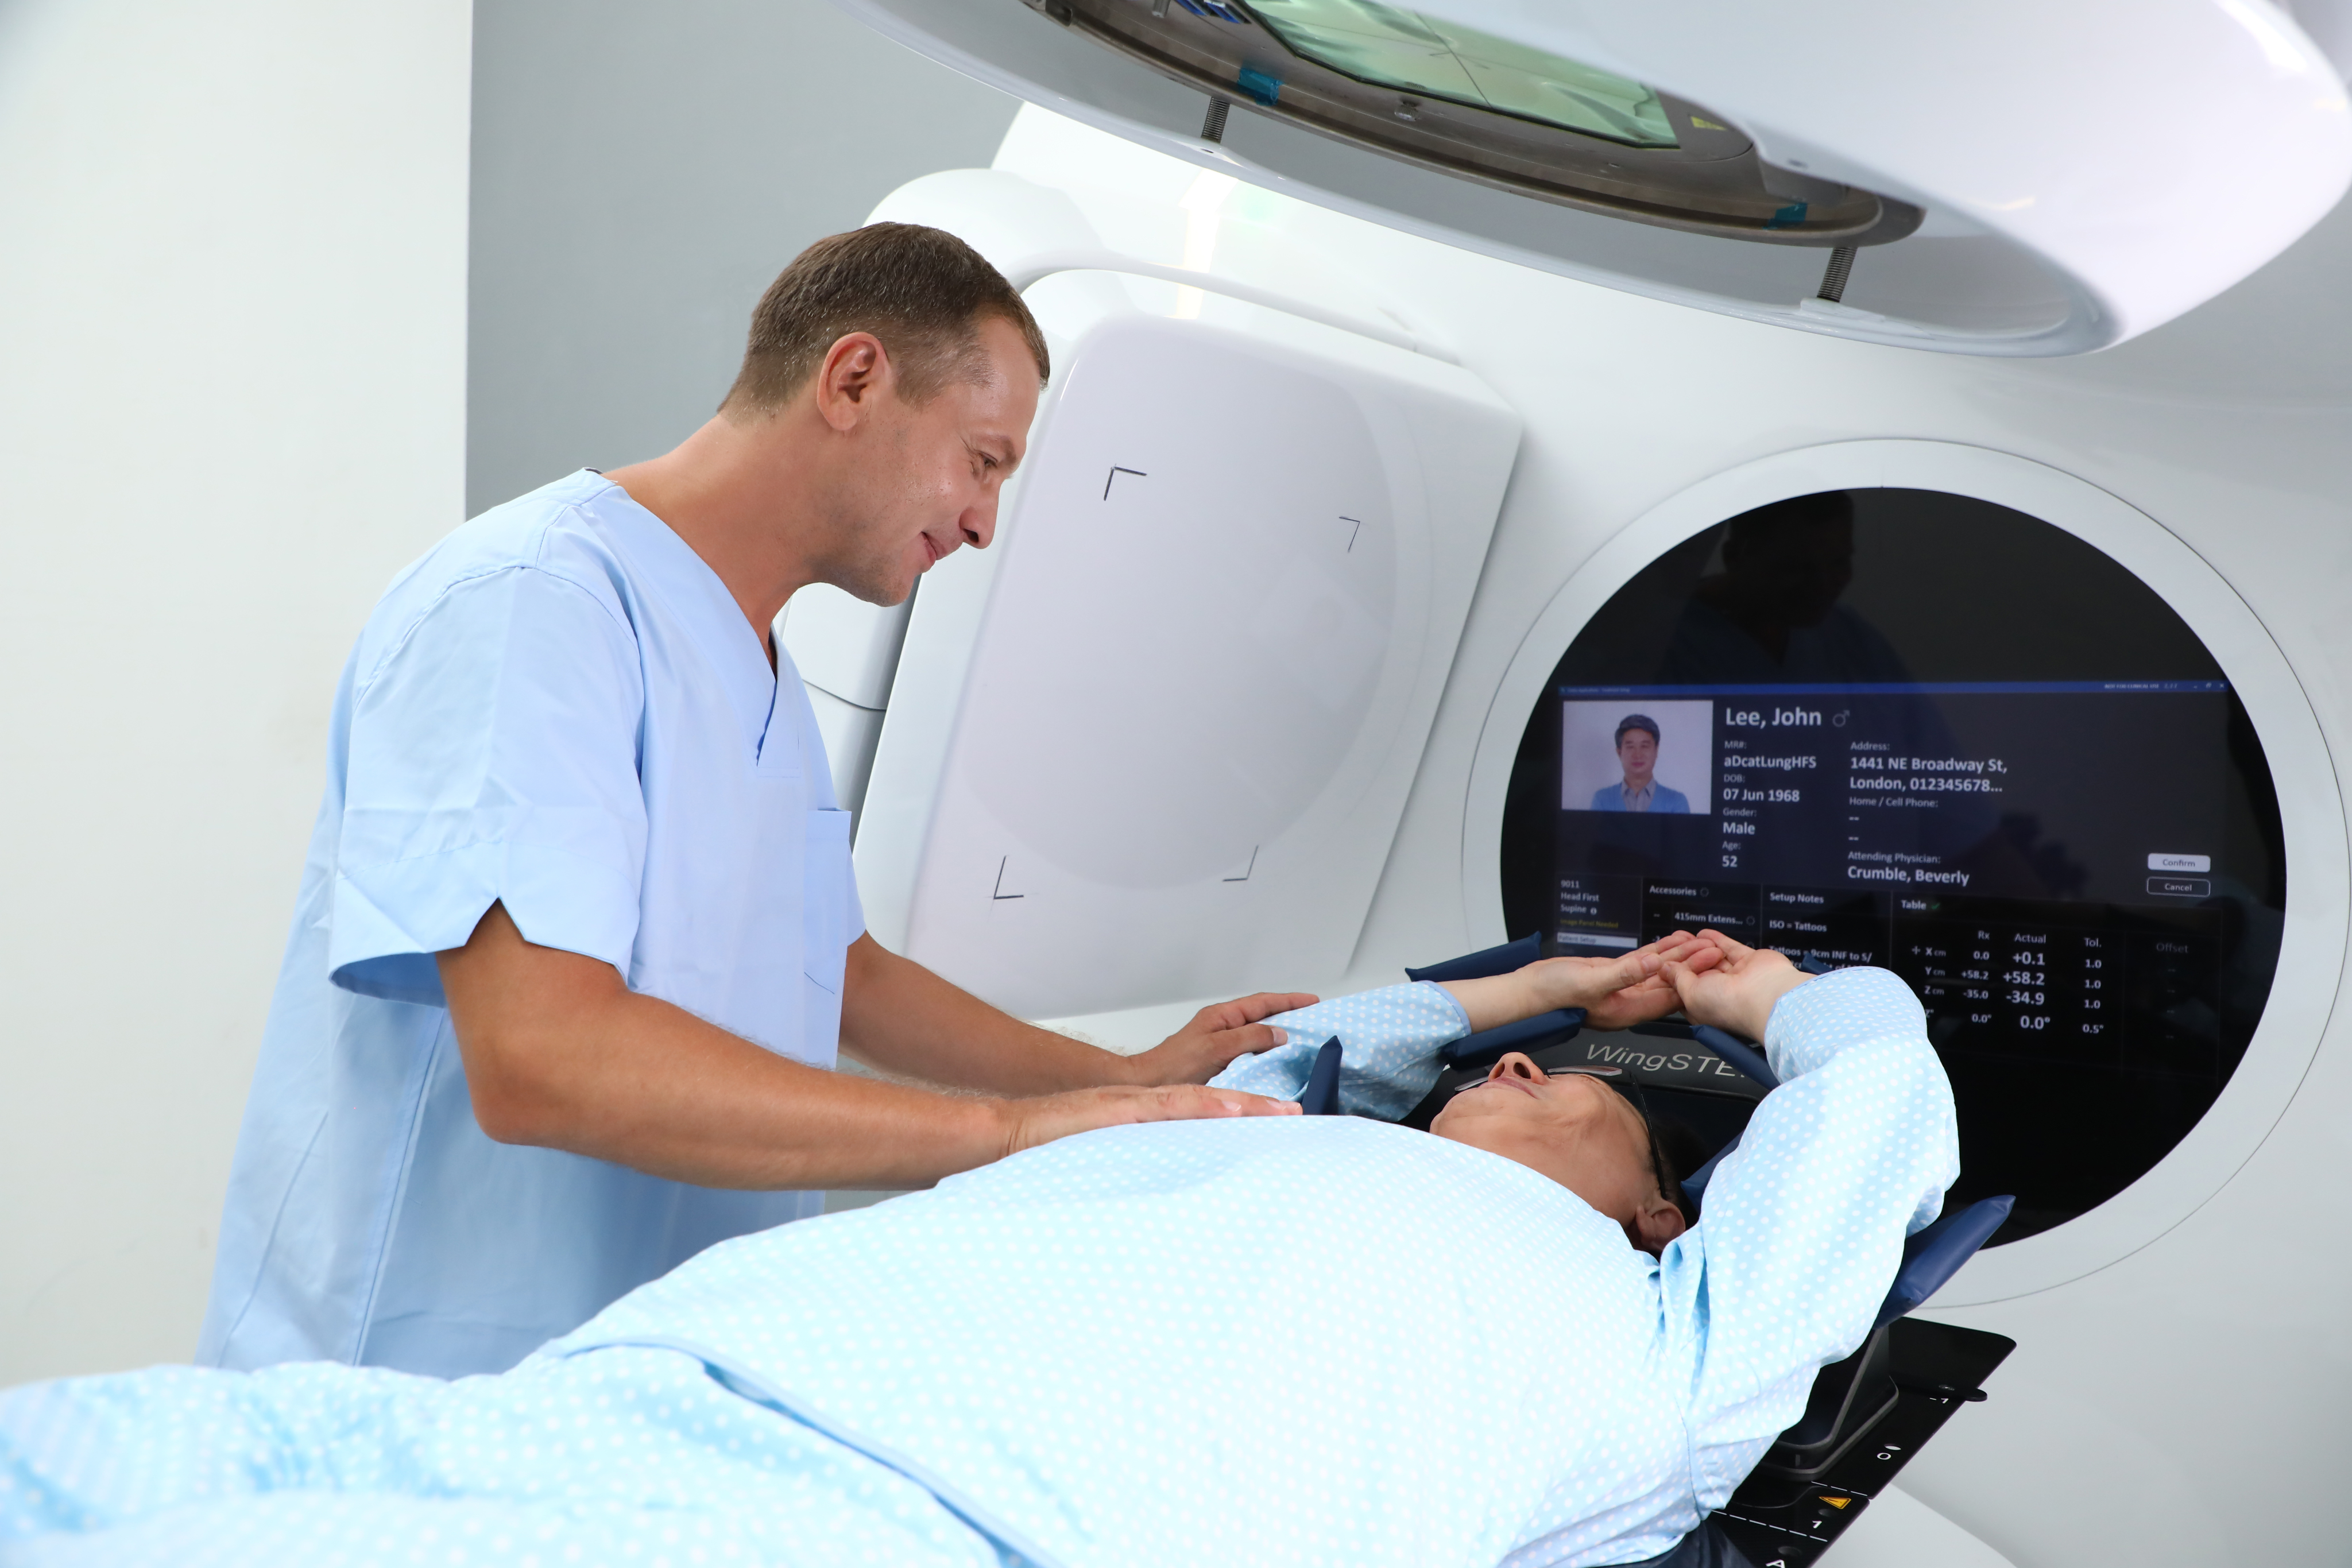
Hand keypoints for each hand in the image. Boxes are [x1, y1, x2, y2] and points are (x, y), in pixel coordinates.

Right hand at [997, 1082, 1299, 1157]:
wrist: (1001, 1138)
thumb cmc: (1044, 1159)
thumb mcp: (1101, 1172)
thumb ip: (1134, 1184)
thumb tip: (1164, 1221)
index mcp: (1141, 1126)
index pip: (1201, 1120)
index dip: (1241, 1122)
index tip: (1277, 1133)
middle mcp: (1143, 1109)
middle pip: (1212, 1108)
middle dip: (1257, 1113)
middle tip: (1300, 1120)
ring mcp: (1132, 1107)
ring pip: (1199, 1103)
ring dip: (1244, 1107)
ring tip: (1283, 1113)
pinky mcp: (1117, 1110)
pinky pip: (1167, 1107)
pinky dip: (1202, 1106)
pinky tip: (1232, 1108)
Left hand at [1125, 992, 1318, 1084]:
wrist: (1149, 1085)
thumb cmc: (1175, 1065)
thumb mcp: (1217, 1047)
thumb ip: (1249, 1037)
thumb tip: (1280, 1032)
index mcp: (1222, 1016)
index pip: (1262, 1002)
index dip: (1289, 1001)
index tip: (1313, 1001)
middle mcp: (1223, 1027)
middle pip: (1262, 1016)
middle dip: (1289, 1016)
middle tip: (1314, 1021)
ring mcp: (1222, 1044)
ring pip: (1258, 1035)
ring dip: (1279, 1037)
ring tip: (1302, 1042)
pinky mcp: (1221, 1062)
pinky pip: (1251, 1053)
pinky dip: (1267, 1055)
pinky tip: (1277, 1065)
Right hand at [1521, 931, 1724, 1030]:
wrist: (1529, 991)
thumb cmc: (1553, 994)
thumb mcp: (1591, 982)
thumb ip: (1625, 973)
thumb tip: (1656, 964)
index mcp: (1627, 1010)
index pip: (1670, 996)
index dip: (1693, 978)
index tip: (1710, 961)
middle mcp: (1627, 1002)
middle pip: (1669, 983)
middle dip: (1692, 966)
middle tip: (1713, 948)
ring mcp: (1620, 989)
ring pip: (1656, 971)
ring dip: (1677, 957)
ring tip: (1698, 940)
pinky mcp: (1610, 975)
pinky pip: (1640, 964)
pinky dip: (1656, 952)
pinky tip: (1669, 942)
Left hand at [1662, 930, 1808, 1041]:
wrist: (1766, 997)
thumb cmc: (1728, 1005)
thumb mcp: (1690, 994)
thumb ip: (1677, 979)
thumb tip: (1666, 970)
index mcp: (1704, 1008)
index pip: (1684, 991)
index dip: (1672, 977)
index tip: (1662, 963)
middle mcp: (1721, 994)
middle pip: (1699, 972)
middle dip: (1686, 959)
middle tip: (1673, 945)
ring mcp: (1737, 978)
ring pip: (1713, 959)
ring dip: (1699, 948)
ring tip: (1683, 936)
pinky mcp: (1749, 961)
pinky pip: (1730, 948)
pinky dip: (1717, 940)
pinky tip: (1704, 933)